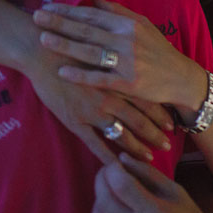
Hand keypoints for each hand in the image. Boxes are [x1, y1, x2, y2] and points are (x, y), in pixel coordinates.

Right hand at [22, 53, 174, 163]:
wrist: (41, 49)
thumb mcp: (100, 47)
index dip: (159, 114)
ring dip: (136, 149)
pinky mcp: (75, 120)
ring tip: (149, 160)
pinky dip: (106, 157)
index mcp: (118, 79)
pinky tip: (116, 168)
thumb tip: (129, 60)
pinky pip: (94, 144)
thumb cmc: (71, 44)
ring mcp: (93, 111)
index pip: (146, 100)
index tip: (172, 125)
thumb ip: (115, 57)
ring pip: (121, 135)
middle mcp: (111, 97)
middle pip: (139, 120)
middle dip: (154, 134)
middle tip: (167, 147)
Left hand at [33, 0, 204, 109]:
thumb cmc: (157, 50)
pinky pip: (100, 78)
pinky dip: (81, 75)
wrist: (179, 78)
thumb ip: (117, 13)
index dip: (67, 10)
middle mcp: (127, 40)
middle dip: (59, 23)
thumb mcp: (142, 25)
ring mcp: (127, 62)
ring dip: (65, 45)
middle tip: (36, 17)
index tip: (47, 7)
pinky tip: (62, 72)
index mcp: (128, 24)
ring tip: (44, 39)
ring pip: (90, 52)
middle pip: (87, 31)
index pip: (92, 15)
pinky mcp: (128, 84)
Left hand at [91, 153, 212, 212]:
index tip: (114, 162)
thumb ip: (148, 173)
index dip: (112, 169)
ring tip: (111, 191)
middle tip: (107, 171)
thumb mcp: (175, 192)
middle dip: (102, 179)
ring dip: (99, 197)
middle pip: (104, 200)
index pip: (121, 185)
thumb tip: (122, 158)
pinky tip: (112, 212)